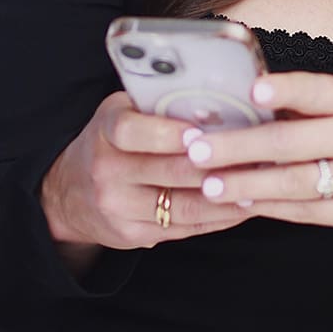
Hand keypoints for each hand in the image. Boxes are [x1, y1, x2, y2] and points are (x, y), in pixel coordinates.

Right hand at [39, 91, 251, 252]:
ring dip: (227, 194)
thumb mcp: (123, 113)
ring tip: (262, 181)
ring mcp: (119, 207)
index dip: (169, 132)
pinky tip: (244, 204)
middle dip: (217, 164)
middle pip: (169, 171)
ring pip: (184, 205)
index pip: (131, 130)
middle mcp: (107, 170)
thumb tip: (218, 95)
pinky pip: (185, 227)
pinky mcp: (133, 235)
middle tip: (257, 154)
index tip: (203, 131)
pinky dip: (219, 217)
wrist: (70, 193)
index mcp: (105, 131)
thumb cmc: (112, 142)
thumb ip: (158, 105)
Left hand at [184, 73, 332, 245]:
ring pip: (295, 184)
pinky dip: (271, 207)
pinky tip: (242, 203)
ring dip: (247, 185)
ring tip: (210, 184)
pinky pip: (307, 212)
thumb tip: (256, 100)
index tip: (252, 92)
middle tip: (198, 150)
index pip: (319, 92)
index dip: (285, 92)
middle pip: (294, 144)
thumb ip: (321, 100)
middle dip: (240, 147)